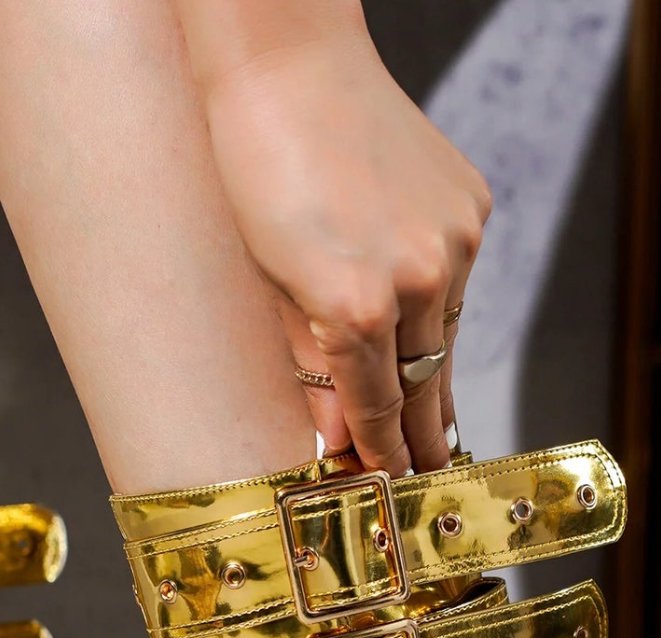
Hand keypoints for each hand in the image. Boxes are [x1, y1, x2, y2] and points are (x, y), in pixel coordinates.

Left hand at [202, 33, 491, 473]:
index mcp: (356, 309)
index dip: (384, 459)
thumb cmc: (249, 171)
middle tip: (426, 475)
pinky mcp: (470, 206)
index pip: (378, 414)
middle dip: (423, 438)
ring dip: (430, 374)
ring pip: (445, 336)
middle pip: (426, 389)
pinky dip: (435, 305)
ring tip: (428, 418)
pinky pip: (455, 280)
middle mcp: (417, 280)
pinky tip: (414, 318)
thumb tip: (336, 433)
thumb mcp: (265, 287)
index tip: (389, 491)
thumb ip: (307, 365)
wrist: (284, 63)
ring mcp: (452, 240)